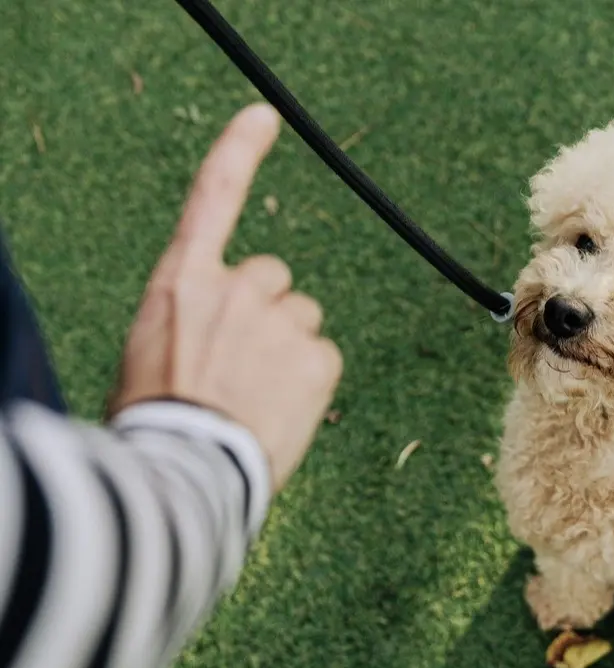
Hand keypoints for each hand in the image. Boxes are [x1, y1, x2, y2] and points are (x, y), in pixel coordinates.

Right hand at [109, 103, 342, 491]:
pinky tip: (281, 410)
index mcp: (183, 280)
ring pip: (303, 320)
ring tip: (257, 396)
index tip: (265, 116)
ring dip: (289, 348)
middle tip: (242, 365)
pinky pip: (323, 357)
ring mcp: (280, 318)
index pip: (213, 196)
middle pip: (275, 279)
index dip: (240, 150)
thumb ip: (193, 322)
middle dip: (267, 313)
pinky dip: (309, 381)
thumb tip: (218, 334)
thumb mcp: (153, 353)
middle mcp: (235, 285)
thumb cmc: (158, 419)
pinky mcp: (318, 355)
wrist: (185, 467)